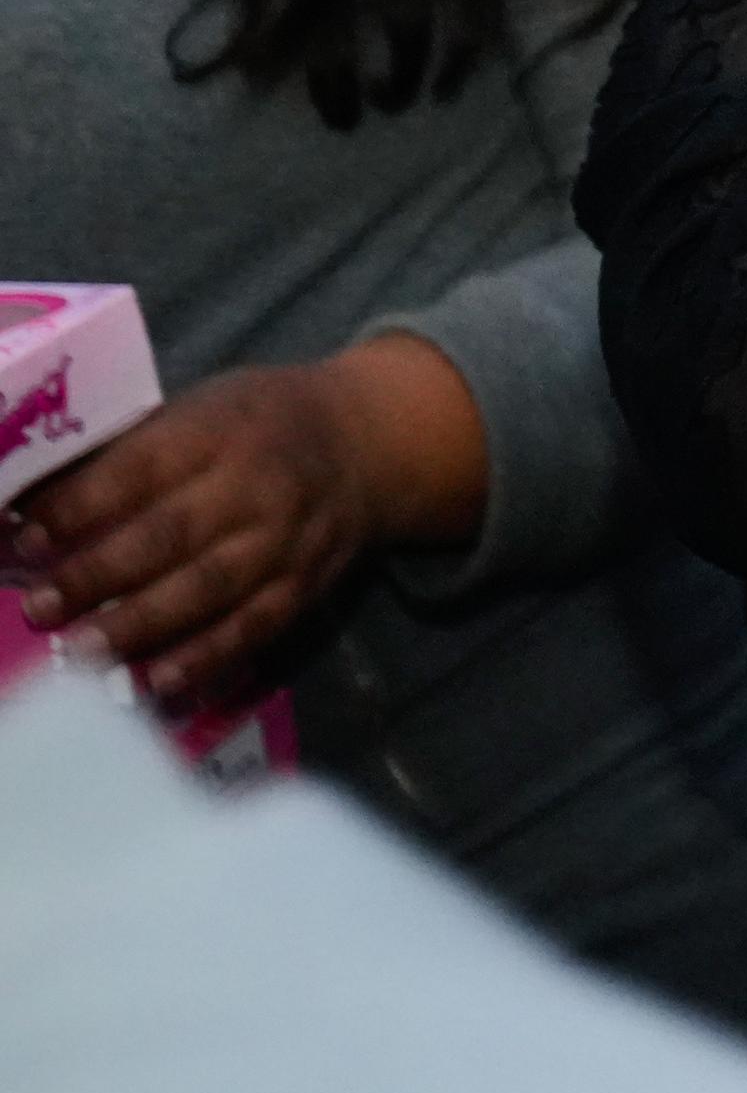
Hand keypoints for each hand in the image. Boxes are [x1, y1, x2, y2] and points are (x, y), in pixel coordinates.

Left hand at [7, 337, 485, 706]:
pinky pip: (254, 627)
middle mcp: (257, 483)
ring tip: (82, 653)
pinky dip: (206, 657)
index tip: (27, 540)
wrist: (367, 441)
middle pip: (171, 535)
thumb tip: (32, 507)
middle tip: (40, 609)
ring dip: (141, 626)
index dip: (81, 508)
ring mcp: (287, 538)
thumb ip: (131, 454)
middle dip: (98, 577)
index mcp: (220, 428)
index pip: (141, 469)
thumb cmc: (256, 422)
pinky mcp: (306, 584)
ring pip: (210, 589)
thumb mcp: (200, 410)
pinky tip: (158, 682)